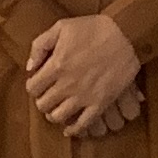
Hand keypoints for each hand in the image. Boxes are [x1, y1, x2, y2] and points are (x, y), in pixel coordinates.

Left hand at [25, 14, 144, 138]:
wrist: (126, 34)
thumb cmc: (94, 28)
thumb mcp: (61, 27)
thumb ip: (40, 45)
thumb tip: (30, 67)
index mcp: (56, 66)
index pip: (32, 88)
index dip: (33, 85)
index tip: (39, 83)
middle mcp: (66, 84)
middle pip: (43, 104)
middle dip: (42, 100)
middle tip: (48, 95)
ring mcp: (84, 96)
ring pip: (58, 117)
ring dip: (54, 114)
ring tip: (57, 109)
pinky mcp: (100, 103)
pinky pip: (82, 124)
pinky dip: (73, 130)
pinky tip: (69, 128)